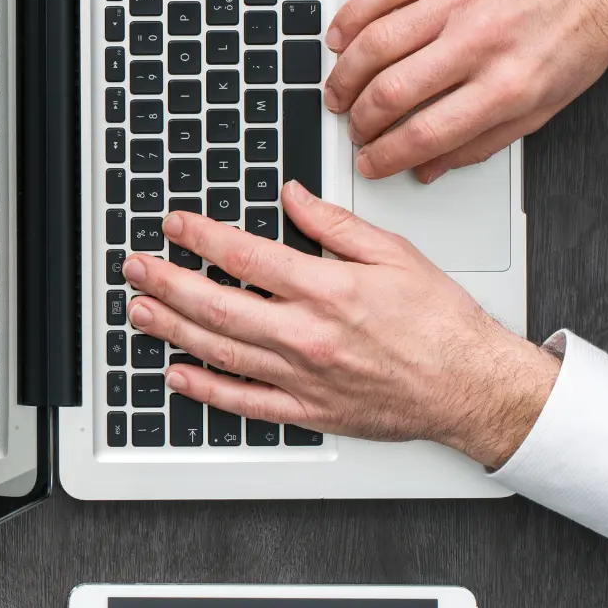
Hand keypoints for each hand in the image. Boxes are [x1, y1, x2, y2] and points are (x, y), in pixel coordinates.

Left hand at [124, 186, 559, 468]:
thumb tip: (292, 195)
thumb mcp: (393, 253)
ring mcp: (304, 378)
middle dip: (168, 282)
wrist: (471, 386)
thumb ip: (334, 223)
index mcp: (328, 289)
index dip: (201, 237)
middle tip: (136, 267)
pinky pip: (245, 402)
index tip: (175, 225)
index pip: (245, 256)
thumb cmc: (440, 322)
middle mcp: (308, 335)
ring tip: (141, 310)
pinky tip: (178, 374)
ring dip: (173, 329)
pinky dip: (206, 389)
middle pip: (218, 305)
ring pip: (221, 352)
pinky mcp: (308, 411)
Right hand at [323, 0, 607, 180]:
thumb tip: (427, 167)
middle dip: (360, 119)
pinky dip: (352, 17)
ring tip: (339, 90)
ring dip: (346, 74)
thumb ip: (481, 142)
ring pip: (377, 42)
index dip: (385, 155)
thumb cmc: (577, 38)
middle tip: (354, 127)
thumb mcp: (542, 107)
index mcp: (508, 86)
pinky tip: (340, 38)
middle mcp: (481, 42)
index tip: (370, 161)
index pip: (425, 133)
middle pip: (392, 91)